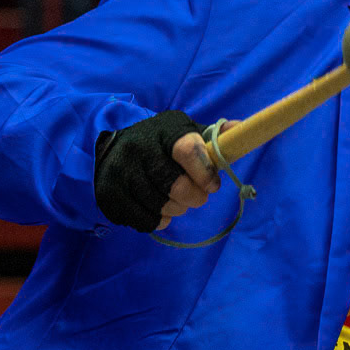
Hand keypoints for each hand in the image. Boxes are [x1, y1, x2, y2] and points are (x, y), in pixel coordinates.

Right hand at [93, 110, 220, 232]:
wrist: (114, 150)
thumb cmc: (161, 144)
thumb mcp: (186, 134)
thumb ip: (213, 138)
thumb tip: (240, 128)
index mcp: (164, 130)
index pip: (187, 150)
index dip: (204, 173)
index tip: (212, 185)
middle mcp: (138, 147)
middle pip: (175, 185)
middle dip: (194, 197)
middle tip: (197, 197)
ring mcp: (120, 170)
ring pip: (160, 205)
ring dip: (176, 210)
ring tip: (176, 201)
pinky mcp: (109, 192)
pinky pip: (143, 220)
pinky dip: (157, 221)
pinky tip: (159, 211)